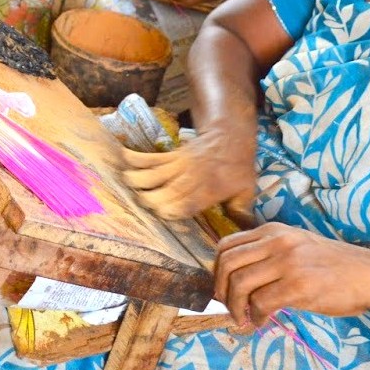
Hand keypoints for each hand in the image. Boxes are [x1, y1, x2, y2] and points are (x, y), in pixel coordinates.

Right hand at [122, 128, 256, 219]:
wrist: (231, 136)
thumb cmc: (239, 167)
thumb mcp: (246, 191)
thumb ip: (241, 213)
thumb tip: (245, 234)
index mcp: (207, 192)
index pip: (184, 206)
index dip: (170, 212)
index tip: (164, 215)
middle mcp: (190, 179)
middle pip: (164, 193)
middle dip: (151, 201)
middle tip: (144, 204)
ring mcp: (179, 166)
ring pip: (153, 174)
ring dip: (138, 179)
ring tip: (129, 183)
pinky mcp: (173, 155)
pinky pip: (151, 157)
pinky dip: (135, 158)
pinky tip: (124, 158)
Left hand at [215, 223, 369, 327]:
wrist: (369, 276)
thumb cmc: (333, 266)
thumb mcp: (297, 247)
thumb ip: (269, 255)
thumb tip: (237, 280)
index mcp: (274, 231)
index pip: (226, 246)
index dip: (216, 272)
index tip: (222, 290)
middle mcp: (277, 241)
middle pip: (227, 264)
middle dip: (221, 291)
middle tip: (229, 309)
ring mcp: (288, 262)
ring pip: (240, 284)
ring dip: (236, 308)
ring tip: (244, 320)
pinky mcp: (298, 286)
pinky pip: (261, 303)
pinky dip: (255, 317)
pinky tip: (262, 323)